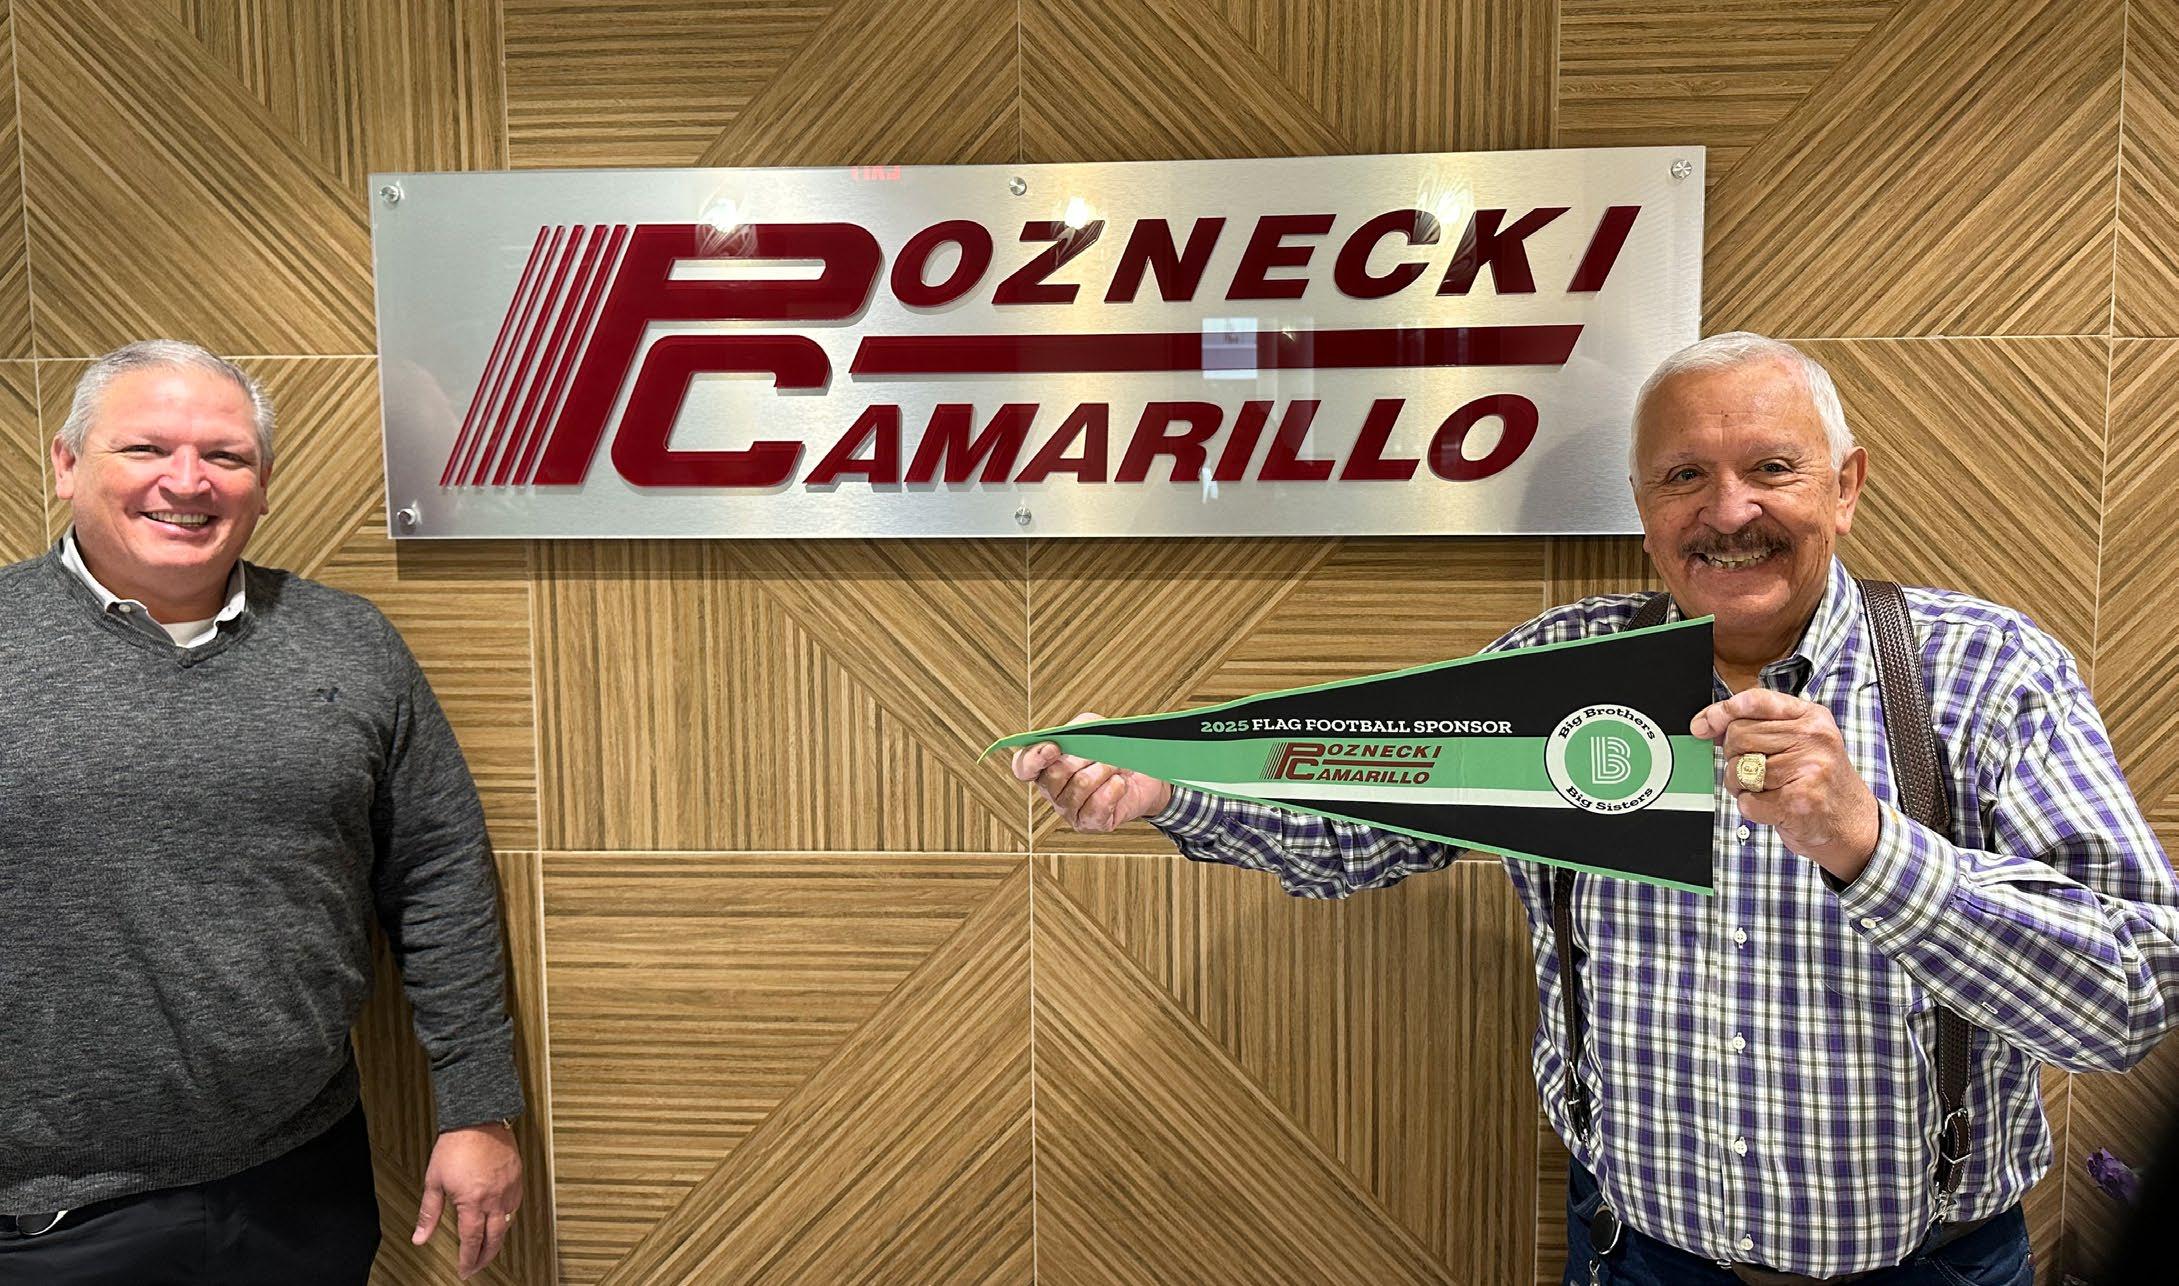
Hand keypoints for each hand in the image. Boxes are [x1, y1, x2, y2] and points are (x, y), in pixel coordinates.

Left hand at [413, 1121, 522, 1278]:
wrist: (478, 1119)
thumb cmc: (456, 1146)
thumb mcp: (434, 1181)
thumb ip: (428, 1214)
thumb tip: (420, 1238)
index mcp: (472, 1202)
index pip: (471, 1241)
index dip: (468, 1259)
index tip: (464, 1270)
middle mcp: (494, 1199)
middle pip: (494, 1239)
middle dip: (485, 1257)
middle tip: (477, 1266)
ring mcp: (508, 1188)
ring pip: (508, 1224)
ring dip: (498, 1239)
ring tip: (489, 1247)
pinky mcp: (517, 1178)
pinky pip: (515, 1205)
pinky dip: (508, 1217)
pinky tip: (501, 1218)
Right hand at [1009, 713, 1172, 832]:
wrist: (1144, 773)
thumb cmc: (1113, 751)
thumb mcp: (1094, 728)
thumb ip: (1077, 729)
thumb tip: (1074, 742)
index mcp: (1046, 766)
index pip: (1023, 767)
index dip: (1033, 759)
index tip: (1054, 748)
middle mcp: (1053, 791)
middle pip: (1055, 774)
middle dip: (1084, 757)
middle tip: (1103, 752)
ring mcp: (1070, 811)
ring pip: (1079, 787)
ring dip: (1104, 770)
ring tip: (1116, 766)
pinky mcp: (1090, 824)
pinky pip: (1096, 807)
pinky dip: (1113, 790)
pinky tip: (1119, 783)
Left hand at [1691, 688, 1880, 881]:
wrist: (1853, 826)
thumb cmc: (1820, 783)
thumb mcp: (1799, 743)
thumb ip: (1758, 727)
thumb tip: (1707, 723)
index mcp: (1811, 718)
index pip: (1756, 700)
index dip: (1722, 711)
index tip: (1703, 725)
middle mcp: (1812, 739)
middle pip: (1739, 736)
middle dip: (1735, 757)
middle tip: (1755, 771)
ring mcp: (1808, 769)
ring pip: (1739, 769)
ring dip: (1741, 786)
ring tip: (1767, 790)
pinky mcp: (1798, 801)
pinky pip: (1747, 801)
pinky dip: (1752, 808)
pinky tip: (1774, 807)